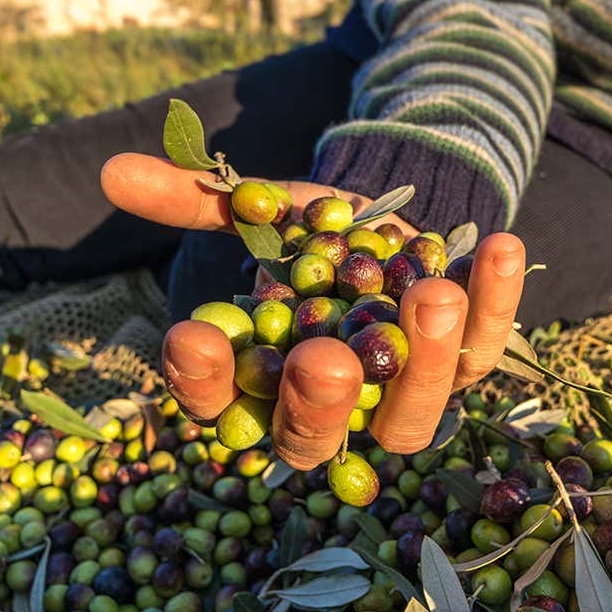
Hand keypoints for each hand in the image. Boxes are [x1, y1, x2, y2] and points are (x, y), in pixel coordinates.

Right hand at [101, 153, 525, 469]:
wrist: (393, 218)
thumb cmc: (313, 234)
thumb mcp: (258, 211)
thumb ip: (196, 200)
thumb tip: (115, 171)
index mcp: (268, 383)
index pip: (224, 406)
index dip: (204, 382)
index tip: (191, 336)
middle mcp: (334, 408)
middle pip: (316, 440)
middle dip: (318, 405)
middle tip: (321, 360)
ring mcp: (403, 393)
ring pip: (411, 416)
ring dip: (423, 362)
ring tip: (429, 295)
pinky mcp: (465, 359)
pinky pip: (484, 345)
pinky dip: (495, 300)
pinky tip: (496, 244)